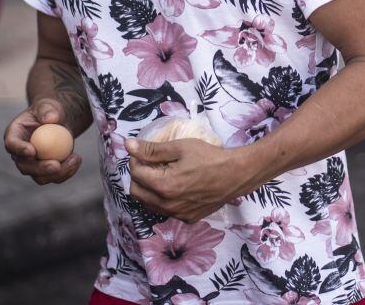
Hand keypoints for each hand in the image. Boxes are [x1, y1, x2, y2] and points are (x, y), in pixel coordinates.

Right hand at [4, 98, 82, 184]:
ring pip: (40, 177)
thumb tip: (51, 119)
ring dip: (58, 173)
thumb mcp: (47, 105)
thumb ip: (47, 110)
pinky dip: (67, 171)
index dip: (20, 150)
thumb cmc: (49, 111)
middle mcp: (20, 154)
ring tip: (74, 159)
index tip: (32, 151)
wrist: (58, 122)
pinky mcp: (46, 169)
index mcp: (14, 135)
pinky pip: (55, 177)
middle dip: (40, 169)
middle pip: (25, 167)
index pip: (12, 144)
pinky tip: (76, 160)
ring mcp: (33, 164)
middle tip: (56, 166)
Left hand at [126, 137, 248, 223]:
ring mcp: (177, 214)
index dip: (136, 159)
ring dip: (148, 190)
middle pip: (136, 192)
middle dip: (138, 176)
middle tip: (150, 164)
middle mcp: (166, 204)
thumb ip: (152, 149)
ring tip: (161, 175)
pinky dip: (163, 199)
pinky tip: (175, 187)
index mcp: (163, 185)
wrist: (235, 174)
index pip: (135, 173)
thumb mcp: (180, 147)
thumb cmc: (209, 157)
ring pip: (148, 204)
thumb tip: (128, 145)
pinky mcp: (187, 218)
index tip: (144, 152)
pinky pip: (165, 211)